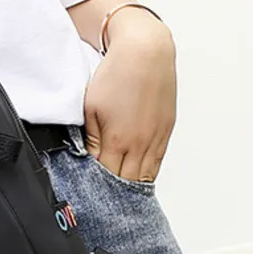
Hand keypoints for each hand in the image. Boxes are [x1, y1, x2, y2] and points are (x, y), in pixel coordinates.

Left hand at [83, 10, 176, 182]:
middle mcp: (141, 143)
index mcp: (119, 141)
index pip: (107, 178)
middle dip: (114, 193)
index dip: (96, 189)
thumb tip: (87, 163)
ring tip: (119, 197)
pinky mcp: (166, 131)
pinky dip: (146, 174)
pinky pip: (157, 162)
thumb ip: (90, 141)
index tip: (87, 194)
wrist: (145, 52)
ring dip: (132, 187)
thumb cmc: (116, 75)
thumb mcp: (91, 110)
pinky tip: (136, 179)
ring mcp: (157, 138)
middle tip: (101, 200)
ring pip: (145, 176)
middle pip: (127, 182)